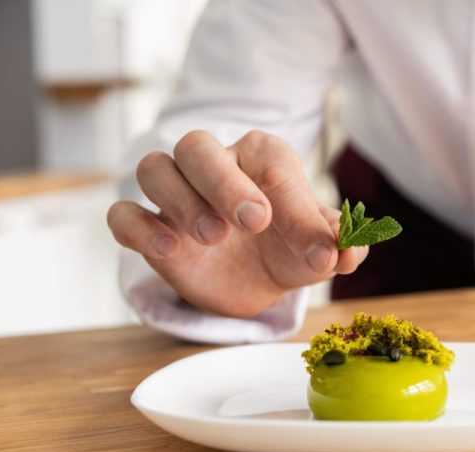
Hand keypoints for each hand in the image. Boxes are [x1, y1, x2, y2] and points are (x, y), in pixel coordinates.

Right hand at [107, 130, 367, 316]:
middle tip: (254, 221)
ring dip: (181, 200)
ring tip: (214, 238)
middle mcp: (213, 166)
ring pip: (154, 168)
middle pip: (197, 146)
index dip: (295, 205)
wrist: (252, 281)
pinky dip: (139, 227)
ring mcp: (174, 194)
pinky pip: (123, 214)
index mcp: (261, 159)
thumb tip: (351, 249)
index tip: (318, 250)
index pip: (271, 164)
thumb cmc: (286, 250)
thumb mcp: (317, 251)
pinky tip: (168, 249)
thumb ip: (337, 244)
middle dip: (223, 181)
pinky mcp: (148, 227)